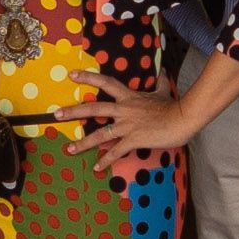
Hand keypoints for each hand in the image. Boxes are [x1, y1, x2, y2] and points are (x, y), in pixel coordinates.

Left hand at [56, 69, 195, 177]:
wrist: (183, 118)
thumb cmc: (173, 106)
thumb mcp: (163, 90)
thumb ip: (159, 81)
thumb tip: (161, 70)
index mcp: (129, 97)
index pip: (106, 82)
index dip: (88, 77)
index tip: (72, 75)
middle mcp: (124, 109)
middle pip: (94, 108)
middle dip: (73, 112)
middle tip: (56, 114)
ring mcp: (127, 125)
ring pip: (100, 134)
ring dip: (83, 143)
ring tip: (69, 149)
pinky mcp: (133, 139)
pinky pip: (116, 151)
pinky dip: (106, 161)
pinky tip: (97, 168)